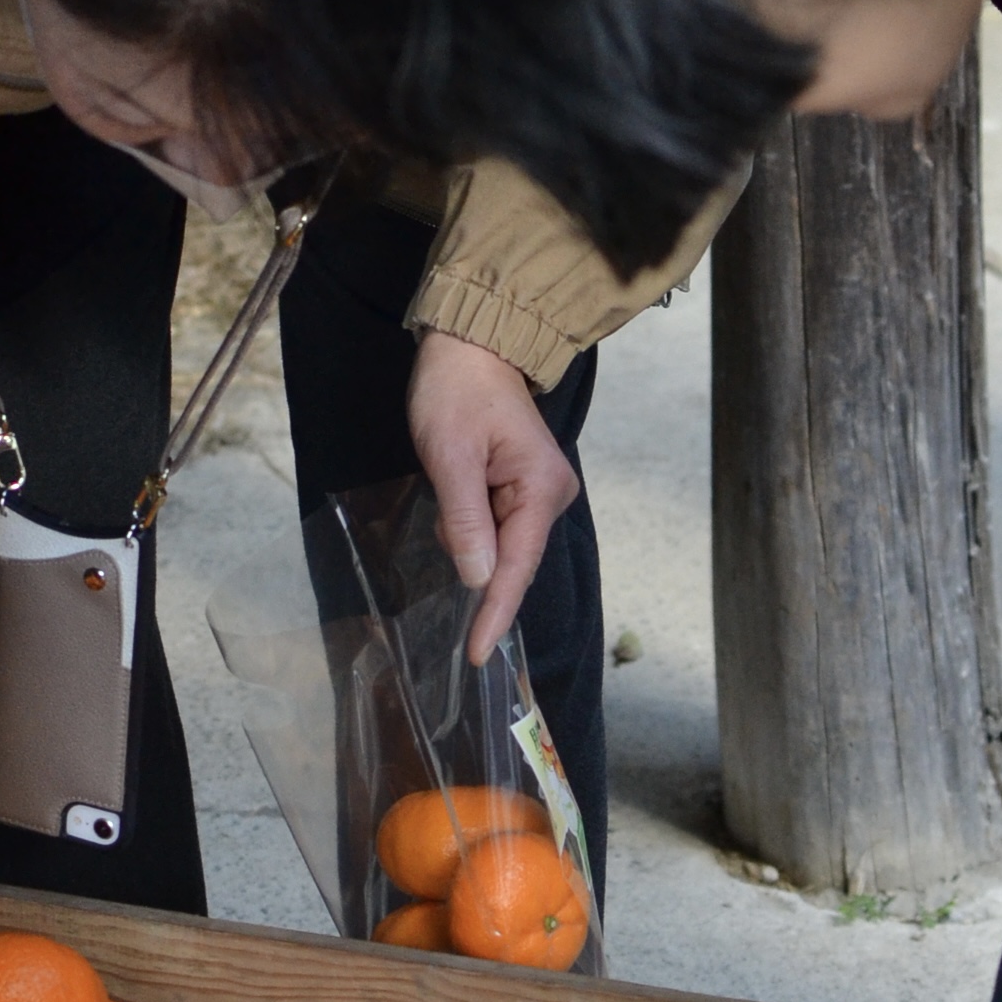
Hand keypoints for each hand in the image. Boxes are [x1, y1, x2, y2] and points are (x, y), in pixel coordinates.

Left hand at [408, 330, 579, 664]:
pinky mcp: (524, 488)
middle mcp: (551, 496)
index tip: (478, 655)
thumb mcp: (450, 454)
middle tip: (457, 597)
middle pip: (513, 560)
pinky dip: (475, 538)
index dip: (495, 613)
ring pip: (503, 548)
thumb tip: (479, 579)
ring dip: (473, 550)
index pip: (516, 566)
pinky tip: (459, 527)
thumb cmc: (455, 391)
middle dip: (481, 581)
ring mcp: (540, 493)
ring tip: (451, 520)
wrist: (471, 346)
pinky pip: (499, 530)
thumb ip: (465, 519)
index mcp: (540, 488)